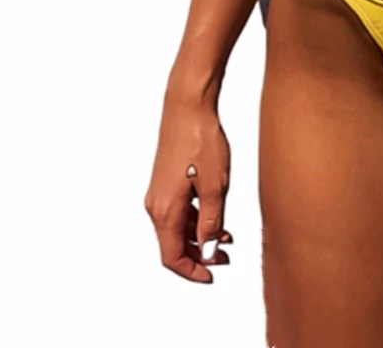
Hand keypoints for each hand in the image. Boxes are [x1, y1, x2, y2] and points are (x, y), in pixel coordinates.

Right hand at [144, 93, 233, 282]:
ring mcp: (159, 192)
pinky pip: (178, 211)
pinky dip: (195, 219)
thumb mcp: (215, 186)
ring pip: (177, 228)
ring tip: (227, 238)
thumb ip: (211, 223)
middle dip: (198, 255)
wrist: (187, 107)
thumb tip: (207, 251)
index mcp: (165, 211)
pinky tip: (216, 216)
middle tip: (225, 258)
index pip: (171, 257)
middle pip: (173, 245)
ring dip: (199, 237)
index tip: (212, 275)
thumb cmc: (201, 141)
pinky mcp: (165, 180)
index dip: (192, 271)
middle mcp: (155, 205)